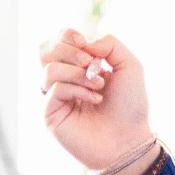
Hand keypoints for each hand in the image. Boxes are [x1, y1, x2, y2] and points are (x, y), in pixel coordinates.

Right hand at [38, 29, 153, 173]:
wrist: (128, 138)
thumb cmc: (130, 106)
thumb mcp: (129, 66)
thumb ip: (110, 44)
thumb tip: (85, 44)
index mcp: (78, 67)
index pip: (58, 42)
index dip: (66, 36)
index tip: (84, 42)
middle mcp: (63, 80)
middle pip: (44, 50)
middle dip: (69, 51)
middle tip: (90, 62)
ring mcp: (54, 97)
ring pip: (49, 69)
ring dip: (77, 73)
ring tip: (98, 86)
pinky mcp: (50, 113)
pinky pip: (54, 89)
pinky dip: (77, 89)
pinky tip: (95, 99)